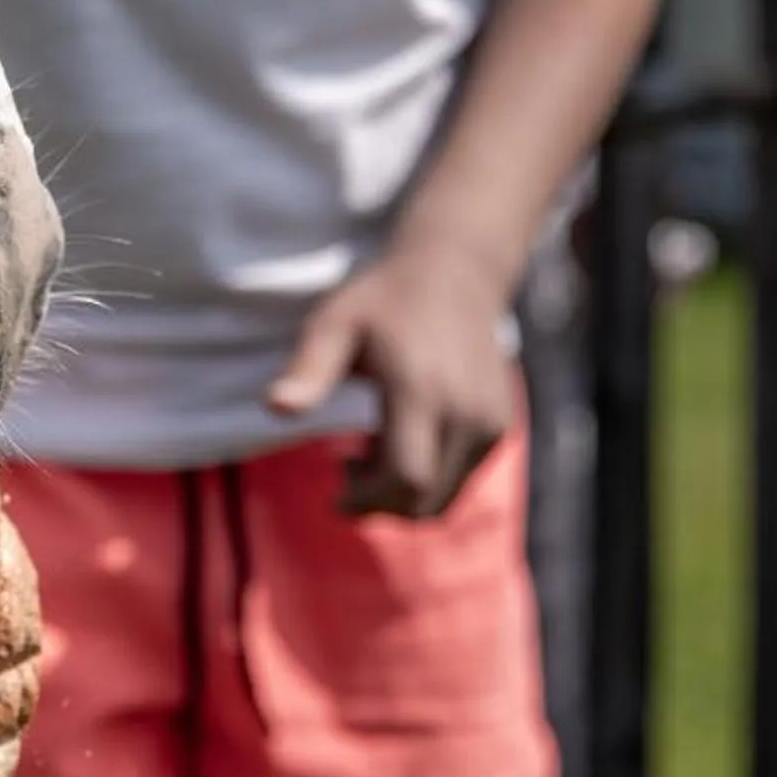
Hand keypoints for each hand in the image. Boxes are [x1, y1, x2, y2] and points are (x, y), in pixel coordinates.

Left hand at [267, 237, 516, 520]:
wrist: (455, 273)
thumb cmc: (383, 300)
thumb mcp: (335, 324)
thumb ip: (309, 369)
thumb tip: (276, 407)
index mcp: (423, 390)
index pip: (405, 477)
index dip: (368, 499)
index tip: (335, 498)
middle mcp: (467, 412)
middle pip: (426, 497)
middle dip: (381, 503)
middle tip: (345, 469)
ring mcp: (491, 421)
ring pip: (446, 494)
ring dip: (404, 492)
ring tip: (369, 447)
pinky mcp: (501, 425)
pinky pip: (462, 476)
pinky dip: (430, 476)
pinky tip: (400, 437)